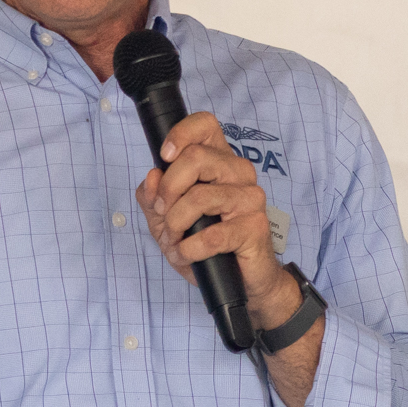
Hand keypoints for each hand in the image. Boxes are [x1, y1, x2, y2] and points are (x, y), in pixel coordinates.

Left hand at [136, 112, 296, 320]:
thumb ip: (153, 196)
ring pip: (200, 196)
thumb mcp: (166, 219)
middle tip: (163, 214)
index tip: (164, 158)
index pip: (205, 124)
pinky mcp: (255, 227)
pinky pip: (211, 234)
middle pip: (196, 157)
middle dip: (168, 190)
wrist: (240, 282)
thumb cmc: (205, 244)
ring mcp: (250, 198)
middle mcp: (238, 172)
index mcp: (219, 160)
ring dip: (176, 224)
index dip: (180, 135)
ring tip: (174, 242)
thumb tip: (152, 178)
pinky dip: (189, 249)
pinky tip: (186, 255)